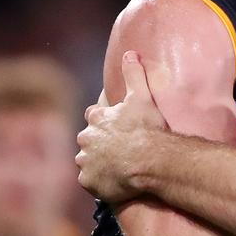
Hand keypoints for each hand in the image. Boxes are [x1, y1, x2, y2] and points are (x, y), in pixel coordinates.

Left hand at [76, 50, 167, 201]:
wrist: (149, 161)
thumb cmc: (147, 128)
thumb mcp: (142, 96)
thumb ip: (134, 74)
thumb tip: (129, 52)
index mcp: (96, 118)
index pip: (93, 116)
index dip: (103, 121)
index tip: (115, 127)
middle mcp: (86, 139)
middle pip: (88, 141)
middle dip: (99, 144)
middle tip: (118, 151)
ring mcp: (86, 161)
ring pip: (88, 162)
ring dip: (98, 164)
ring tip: (117, 169)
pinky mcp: (89, 182)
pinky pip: (91, 182)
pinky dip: (100, 182)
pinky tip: (114, 182)